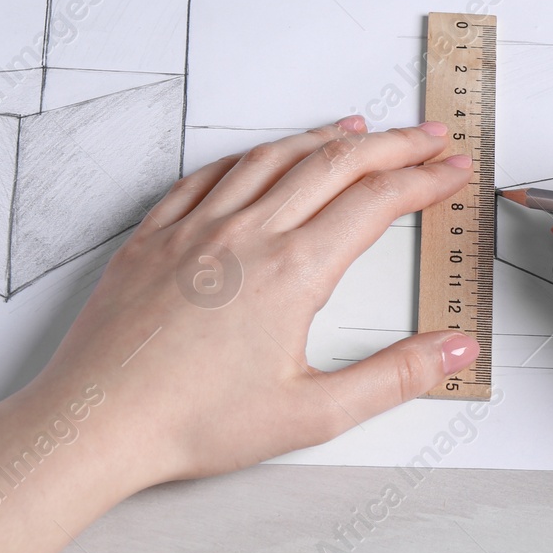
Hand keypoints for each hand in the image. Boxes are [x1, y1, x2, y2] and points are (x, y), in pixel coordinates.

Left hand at [24, 116, 479, 494]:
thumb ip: (394, 377)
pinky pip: (210, 173)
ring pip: (273, 158)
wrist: (96, 422)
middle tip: (428, 136)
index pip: (376, 202)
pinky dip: (251, 155)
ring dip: (324, 137)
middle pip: (335, 163)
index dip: (424, 179)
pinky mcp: (154, 235)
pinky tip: (263, 157)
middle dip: (392, 144)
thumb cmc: (192, 423)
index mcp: (292, 271)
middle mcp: (247, 234)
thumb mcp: (313, 415)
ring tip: (359, 130)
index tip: (453, 170)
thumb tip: (455, 352)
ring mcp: (196, 227)